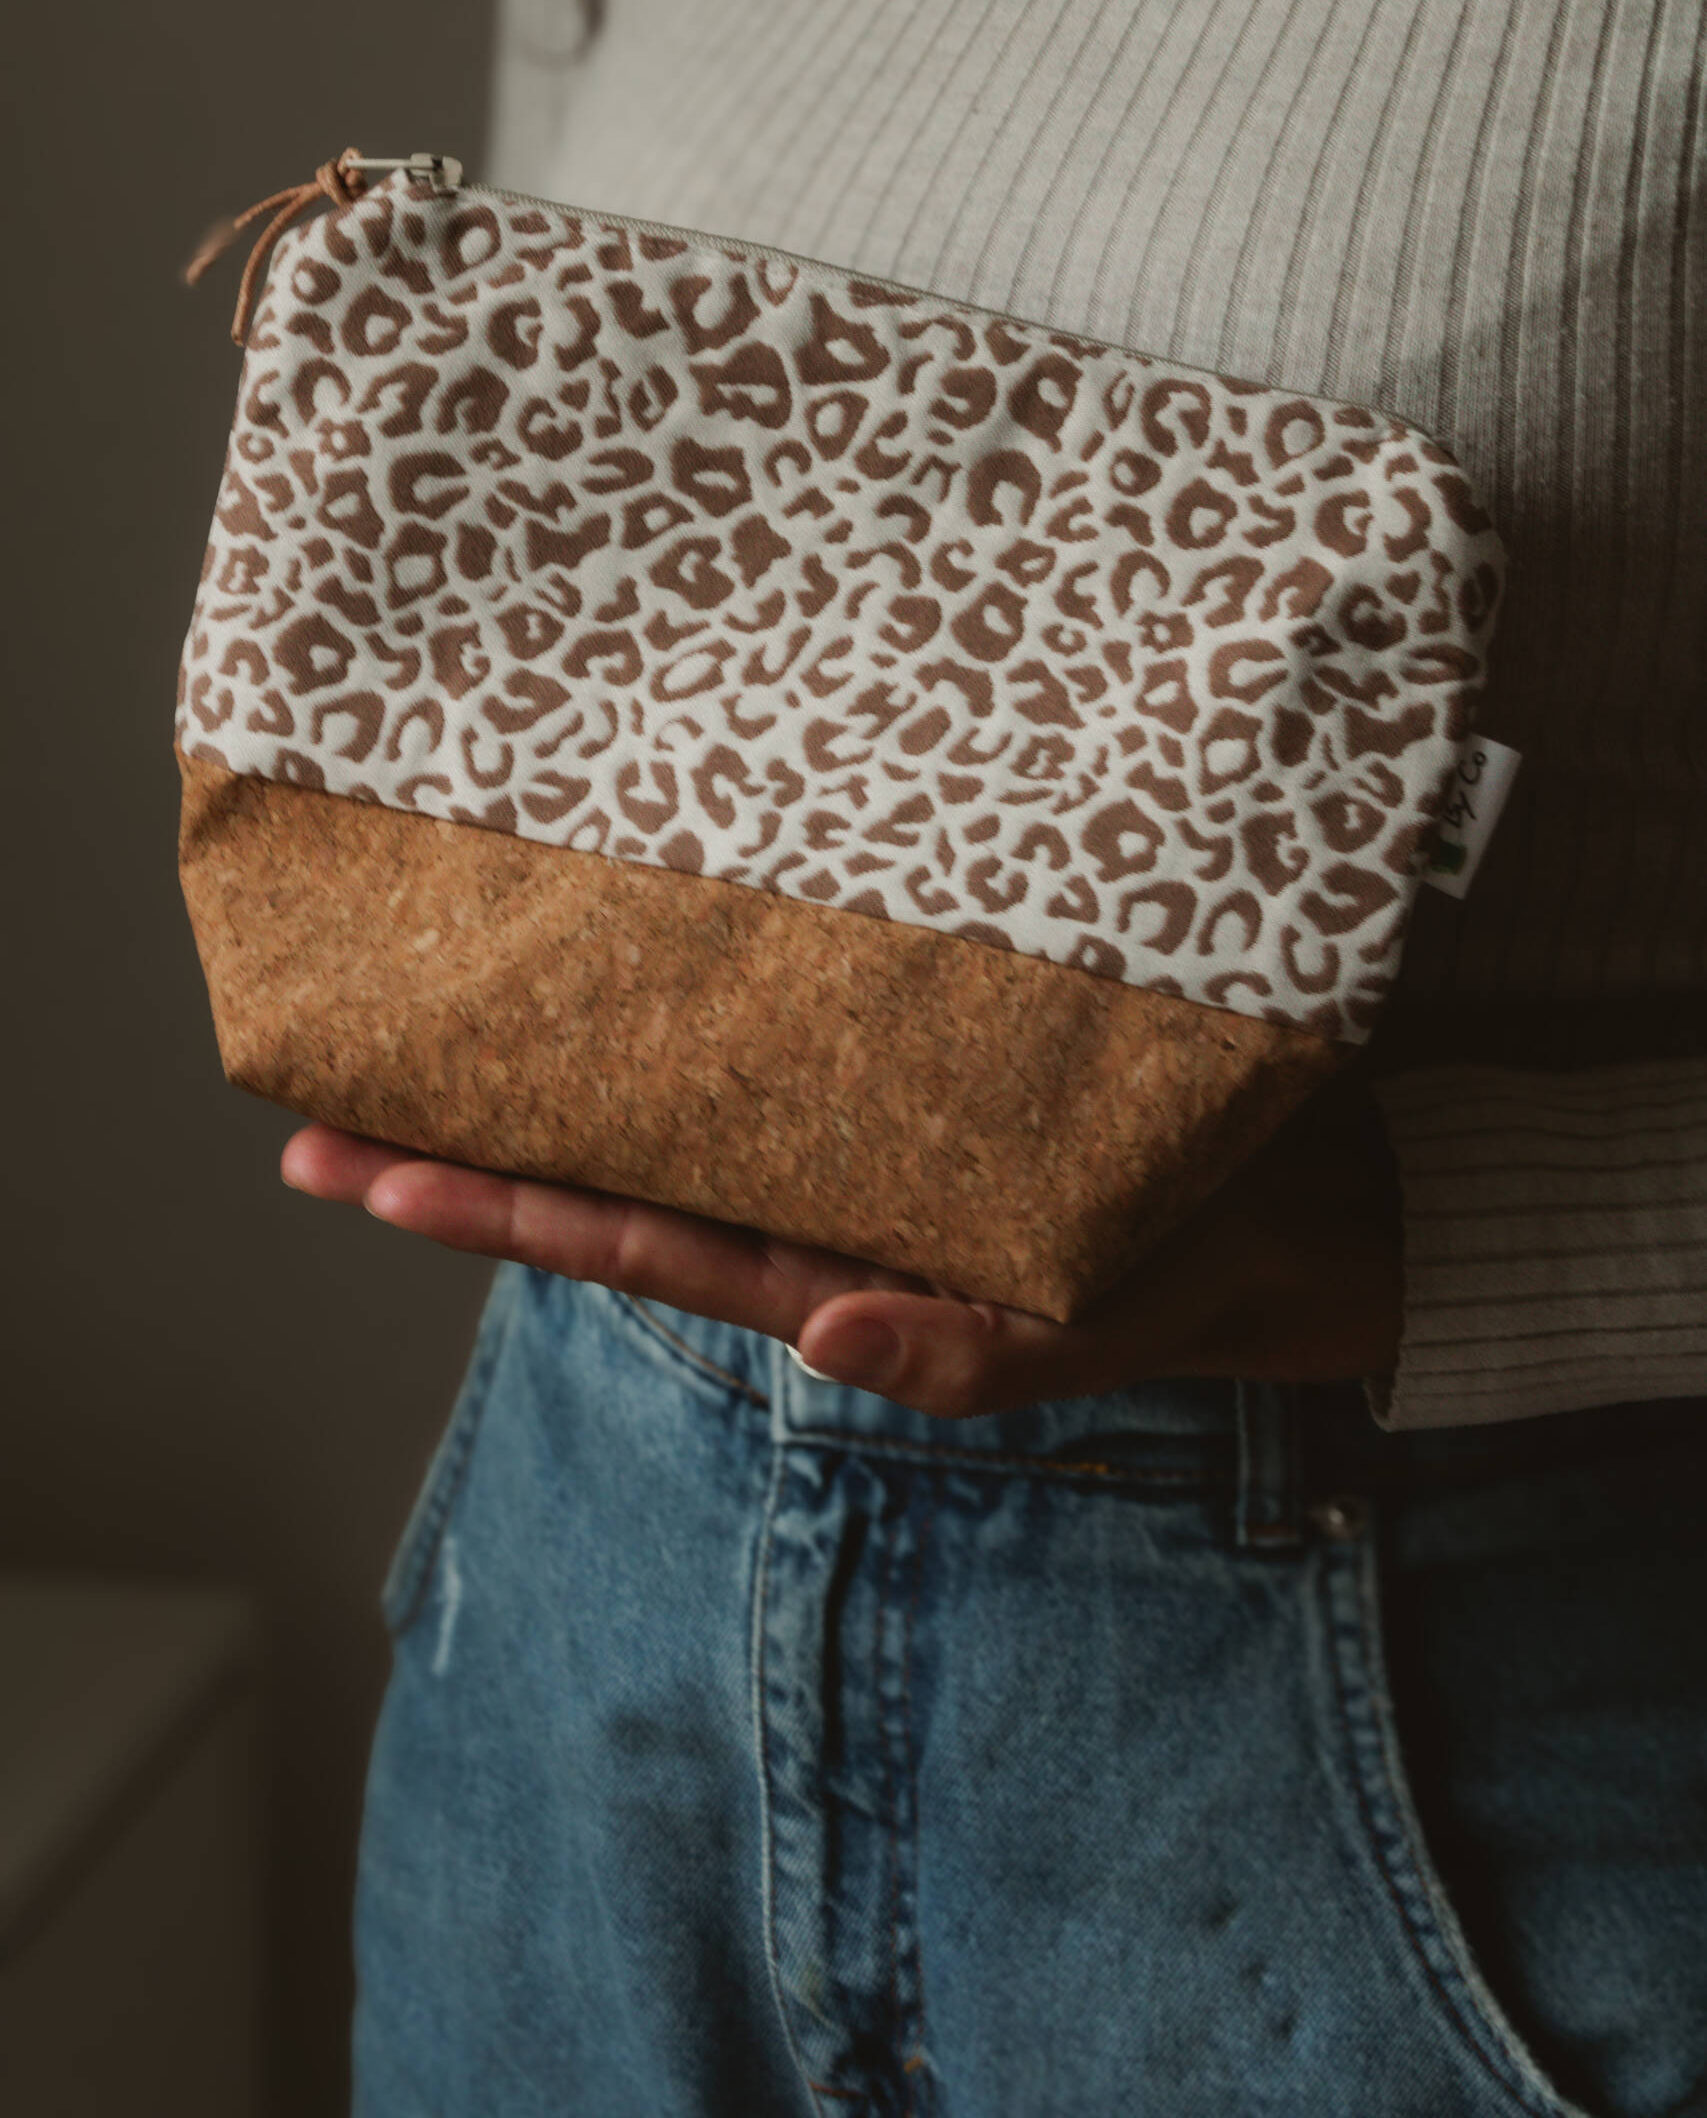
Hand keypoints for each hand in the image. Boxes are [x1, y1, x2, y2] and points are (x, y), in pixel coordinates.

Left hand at [281, 1080, 1402, 1418]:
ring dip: (547, 1102)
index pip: (639, 1238)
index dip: (501, 1211)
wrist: (1314, 1205)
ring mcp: (859, 1142)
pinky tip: (613, 981)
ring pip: (674, 1122)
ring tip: (413, 1060)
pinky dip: (684, 1028)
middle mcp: (822, 1202)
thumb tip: (824, 1340)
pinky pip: (777, 1057)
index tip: (364, 1175)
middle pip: (615, 1182)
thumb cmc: (1206, 1270)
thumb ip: (966, 1350)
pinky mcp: (913, 1077)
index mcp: (842, 1261)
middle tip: (317, 1129)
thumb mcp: (1096, 1328)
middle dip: (467, 1165)